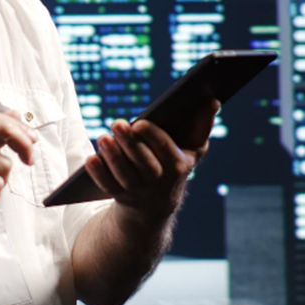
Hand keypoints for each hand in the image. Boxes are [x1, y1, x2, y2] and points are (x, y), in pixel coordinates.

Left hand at [84, 99, 219, 220]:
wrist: (156, 205)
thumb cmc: (174, 165)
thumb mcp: (192, 150)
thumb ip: (202, 125)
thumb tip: (212, 100)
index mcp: (179, 166)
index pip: (167, 151)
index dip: (153, 138)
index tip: (141, 122)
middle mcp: (159, 181)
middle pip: (143, 163)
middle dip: (130, 143)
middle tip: (117, 123)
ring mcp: (138, 191)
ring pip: (124, 175)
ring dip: (112, 156)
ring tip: (104, 137)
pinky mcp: (119, 196)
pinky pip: (107, 186)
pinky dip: (99, 174)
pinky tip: (91, 158)